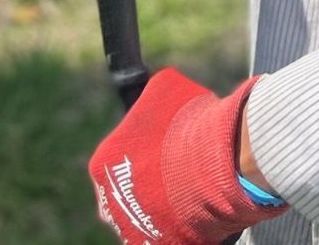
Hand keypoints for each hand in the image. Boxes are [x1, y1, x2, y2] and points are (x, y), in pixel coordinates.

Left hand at [88, 70, 283, 244]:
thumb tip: (154, 93)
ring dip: (158, 206)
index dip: (138, 153)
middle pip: (125, 192)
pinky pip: (160, 236)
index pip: (115, 160)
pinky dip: (173, 225)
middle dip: (145, 183)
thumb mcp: (163, 89)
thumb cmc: (187, 123)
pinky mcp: (156, 244)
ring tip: (185, 190)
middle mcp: (110, 201)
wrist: (215, 161)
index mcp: (103, 164)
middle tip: (171, 170)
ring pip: (142, 216)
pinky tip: (190, 209)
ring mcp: (132, 229)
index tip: (157, 150)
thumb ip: (150, 98)